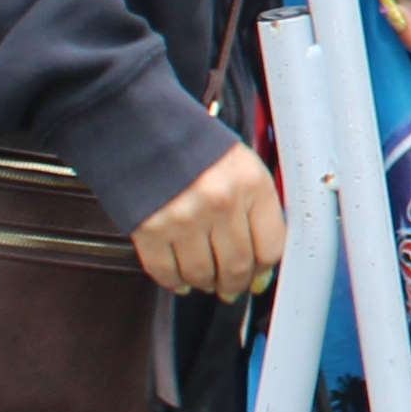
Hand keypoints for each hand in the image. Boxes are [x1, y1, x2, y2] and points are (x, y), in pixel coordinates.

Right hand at [132, 141, 284, 297]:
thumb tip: (263, 257)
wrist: (139, 123)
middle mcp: (220, 202)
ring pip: (203, 274)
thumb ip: (256, 205)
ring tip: (207, 281)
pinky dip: (174, 282)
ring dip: (206, 284)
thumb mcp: (240, 163)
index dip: (265, 269)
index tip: (259, 276)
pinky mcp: (149, 228)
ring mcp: (183, 217)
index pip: (271, 247)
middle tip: (231, 288)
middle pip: (237, 266)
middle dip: (235, 284)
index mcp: (250, 183)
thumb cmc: (192, 144)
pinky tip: (181, 280)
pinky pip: (165, 271)